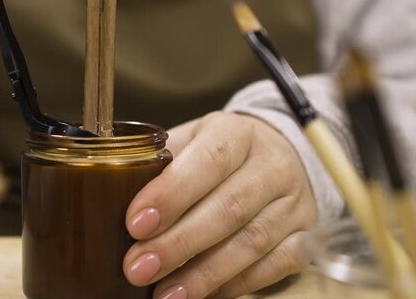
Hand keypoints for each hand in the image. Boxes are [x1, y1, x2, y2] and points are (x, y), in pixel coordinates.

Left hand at [123, 112, 317, 298]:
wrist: (277, 155)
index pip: (209, 160)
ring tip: (165, 293)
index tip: (135, 224)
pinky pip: (275, 266)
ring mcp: (294, 203)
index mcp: (238, 133)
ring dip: (204, 273)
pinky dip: (236, 284)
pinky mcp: (305, 234)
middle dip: (179, 243)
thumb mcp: (190, 141)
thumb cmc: (219, 153)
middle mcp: (272, 165)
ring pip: (252, 242)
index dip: (172, 194)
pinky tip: (202, 293)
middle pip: (228, 208)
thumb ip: (159, 163)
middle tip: (138, 268)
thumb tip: (110, 193)